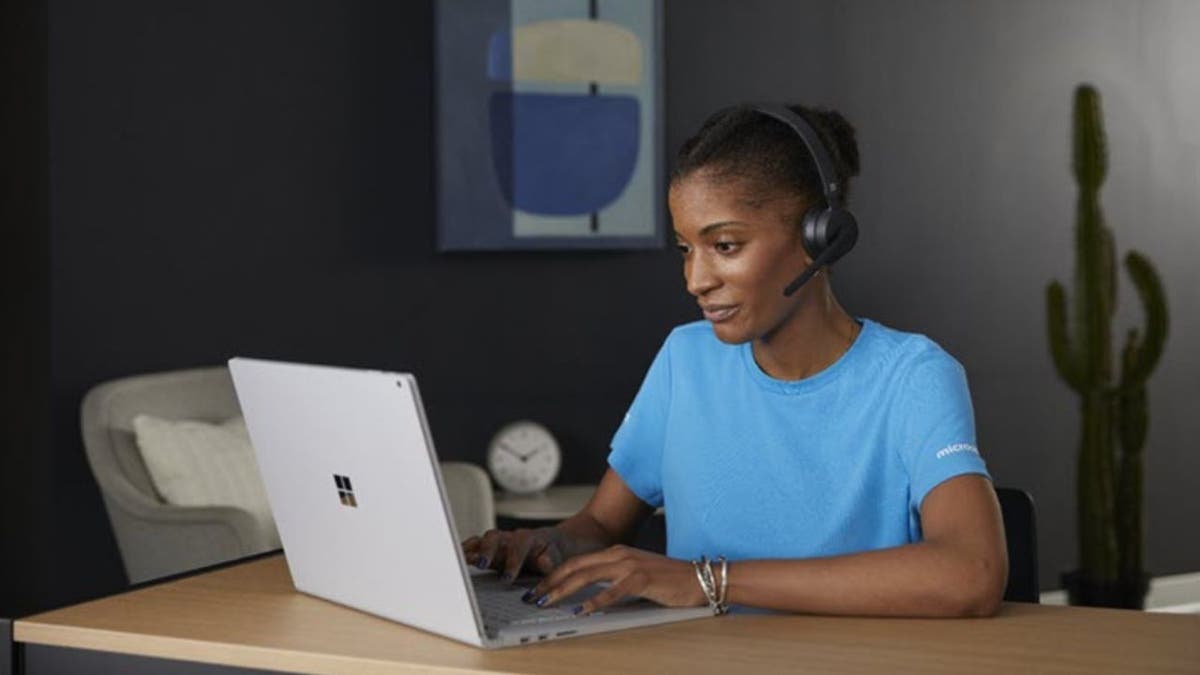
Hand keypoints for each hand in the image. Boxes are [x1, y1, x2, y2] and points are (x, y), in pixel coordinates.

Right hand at [462, 526, 568, 581]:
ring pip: (483, 540)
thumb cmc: (553, 553)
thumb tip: (544, 562)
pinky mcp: (490, 549)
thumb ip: (550, 560)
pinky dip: (466, 551)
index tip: (508, 577)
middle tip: (482, 565)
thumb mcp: (557, 558)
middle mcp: (510, 537)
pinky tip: (456, 559)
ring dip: (472, 550)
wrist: (551, 545)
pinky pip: (476, 546)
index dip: (512, 561)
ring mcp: (499, 542)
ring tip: (461, 561)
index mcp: (528, 538)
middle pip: (494, 538)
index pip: (518, 547)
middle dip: (487, 551)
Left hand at [525, 544, 705, 613]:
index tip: (538, 589)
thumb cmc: (668, 581)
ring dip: (564, 590)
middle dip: (551, 582)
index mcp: (616, 553)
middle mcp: (619, 554)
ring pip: (587, 575)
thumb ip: (613, 580)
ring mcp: (630, 565)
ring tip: (548, 602)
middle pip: (576, 566)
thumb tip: (587, 595)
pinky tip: (582, 610)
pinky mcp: (641, 579)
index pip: (577, 562)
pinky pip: (612, 591)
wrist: (700, 578)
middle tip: (533, 597)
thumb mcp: (636, 575)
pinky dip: (595, 601)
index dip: (554, 575)